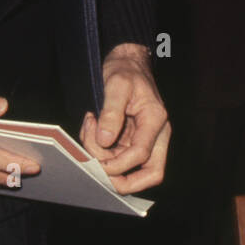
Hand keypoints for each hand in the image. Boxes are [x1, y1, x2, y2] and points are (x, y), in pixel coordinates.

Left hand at [79, 43, 169, 193]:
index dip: (118, 164)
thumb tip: (105, 140)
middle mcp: (154, 134)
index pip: (142, 155)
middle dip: (126, 182)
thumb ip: (111, 112)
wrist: (128, 62)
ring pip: (128, 167)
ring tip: (89, 128)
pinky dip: (98, 148)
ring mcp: (143, 138)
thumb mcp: (117, 85)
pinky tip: (91, 127)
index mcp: (155, 121)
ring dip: (103, 158)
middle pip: (152, 173)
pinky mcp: (131, 139)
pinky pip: (116, 155)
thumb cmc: (126, 70)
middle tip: (100, 173)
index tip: (96, 161)